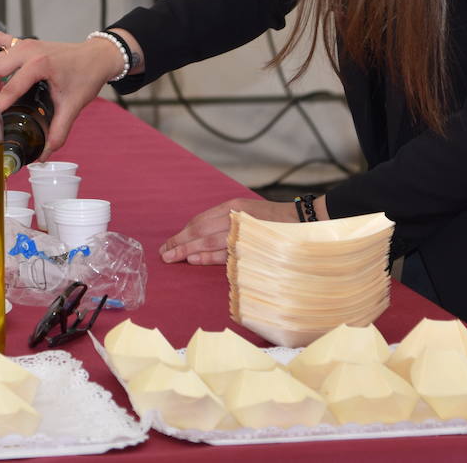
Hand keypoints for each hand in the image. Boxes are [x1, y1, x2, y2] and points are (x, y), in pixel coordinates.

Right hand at [0, 31, 124, 153]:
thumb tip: (45, 152)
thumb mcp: (73, 106)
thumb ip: (59, 131)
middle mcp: (29, 51)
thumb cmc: (87, 75)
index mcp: (40, 64)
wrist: (97, 57)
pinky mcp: (25, 43)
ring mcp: (25, 44)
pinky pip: (1, 40)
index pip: (10, 88)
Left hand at [159, 197, 299, 264]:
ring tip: (172, 258)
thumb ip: (226, 222)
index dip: (183, 233)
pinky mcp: (251, 245)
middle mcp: (235, 217)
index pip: (200, 221)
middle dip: (179, 242)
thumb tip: (199, 238)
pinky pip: (225, 252)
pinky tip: (194, 260)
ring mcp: (243, 231)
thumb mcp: (246, 213)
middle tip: (163, 254)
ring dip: (188, 250)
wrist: (303, 222)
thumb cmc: (272, 221)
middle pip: (200, 230)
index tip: (169, 243)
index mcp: (232, 206)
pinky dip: (208, 256)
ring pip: (209, 241)